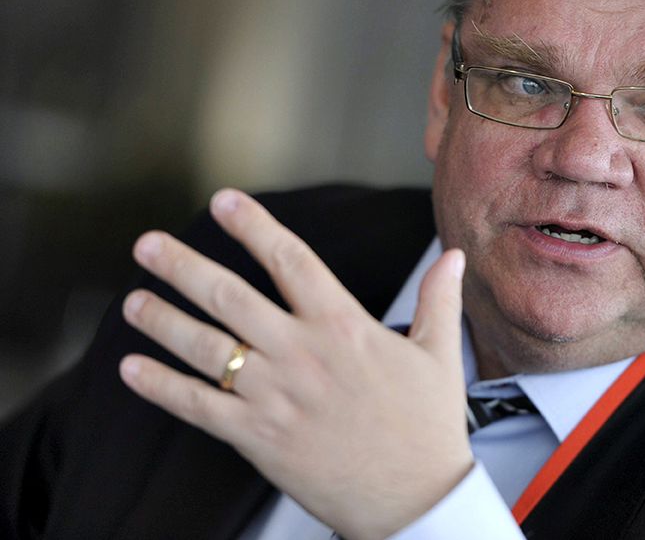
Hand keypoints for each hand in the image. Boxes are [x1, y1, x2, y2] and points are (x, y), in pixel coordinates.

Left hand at [118, 188, 472, 539]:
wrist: (413, 500)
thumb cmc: (428, 426)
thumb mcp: (439, 355)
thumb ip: (440, 298)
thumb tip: (454, 256)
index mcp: (344, 327)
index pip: (291, 259)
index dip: (253, 226)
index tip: (223, 201)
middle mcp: (302, 354)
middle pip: (230, 297)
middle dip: (183, 266)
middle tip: (148, 243)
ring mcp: (275, 396)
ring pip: (205, 347)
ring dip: (162, 320)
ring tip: (133, 300)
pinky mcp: (258, 437)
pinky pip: (197, 407)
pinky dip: (161, 387)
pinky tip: (132, 369)